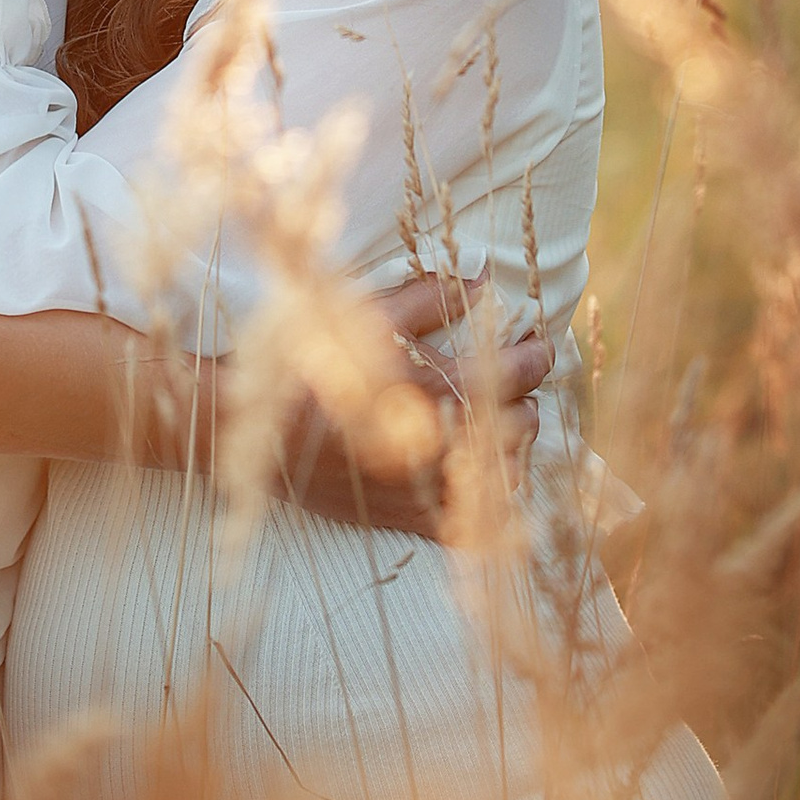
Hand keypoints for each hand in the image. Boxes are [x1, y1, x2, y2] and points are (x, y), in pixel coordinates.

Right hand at [276, 271, 551, 539]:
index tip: (538, 344)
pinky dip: (485, 498)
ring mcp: (433, 487)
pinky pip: (474, 520)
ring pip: (508, 475)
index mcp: (445, 387)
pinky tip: (475, 475)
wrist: (261, 431)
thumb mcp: (367, 315)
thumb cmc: (312, 364)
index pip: (520, 371)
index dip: (536, 353)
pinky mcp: (411, 518)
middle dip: (521, 398)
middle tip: (508, 382)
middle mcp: (448, 443)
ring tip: (495, 427)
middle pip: (522, 423)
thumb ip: (429, 297)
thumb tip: (480, 279)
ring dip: (510, 448)